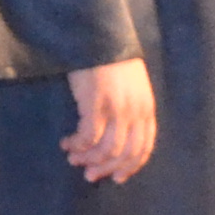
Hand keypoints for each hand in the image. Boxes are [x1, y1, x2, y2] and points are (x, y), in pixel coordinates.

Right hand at [65, 57, 158, 182]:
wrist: (98, 36)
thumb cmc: (111, 60)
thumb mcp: (131, 87)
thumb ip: (131, 110)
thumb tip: (118, 136)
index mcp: (146, 108)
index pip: (144, 147)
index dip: (130, 167)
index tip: (116, 178)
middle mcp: (136, 111)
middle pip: (125, 153)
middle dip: (107, 169)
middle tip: (90, 175)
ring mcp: (117, 109)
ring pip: (106, 149)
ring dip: (88, 159)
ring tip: (74, 159)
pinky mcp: (96, 104)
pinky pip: (87, 136)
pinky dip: (77, 145)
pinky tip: (67, 143)